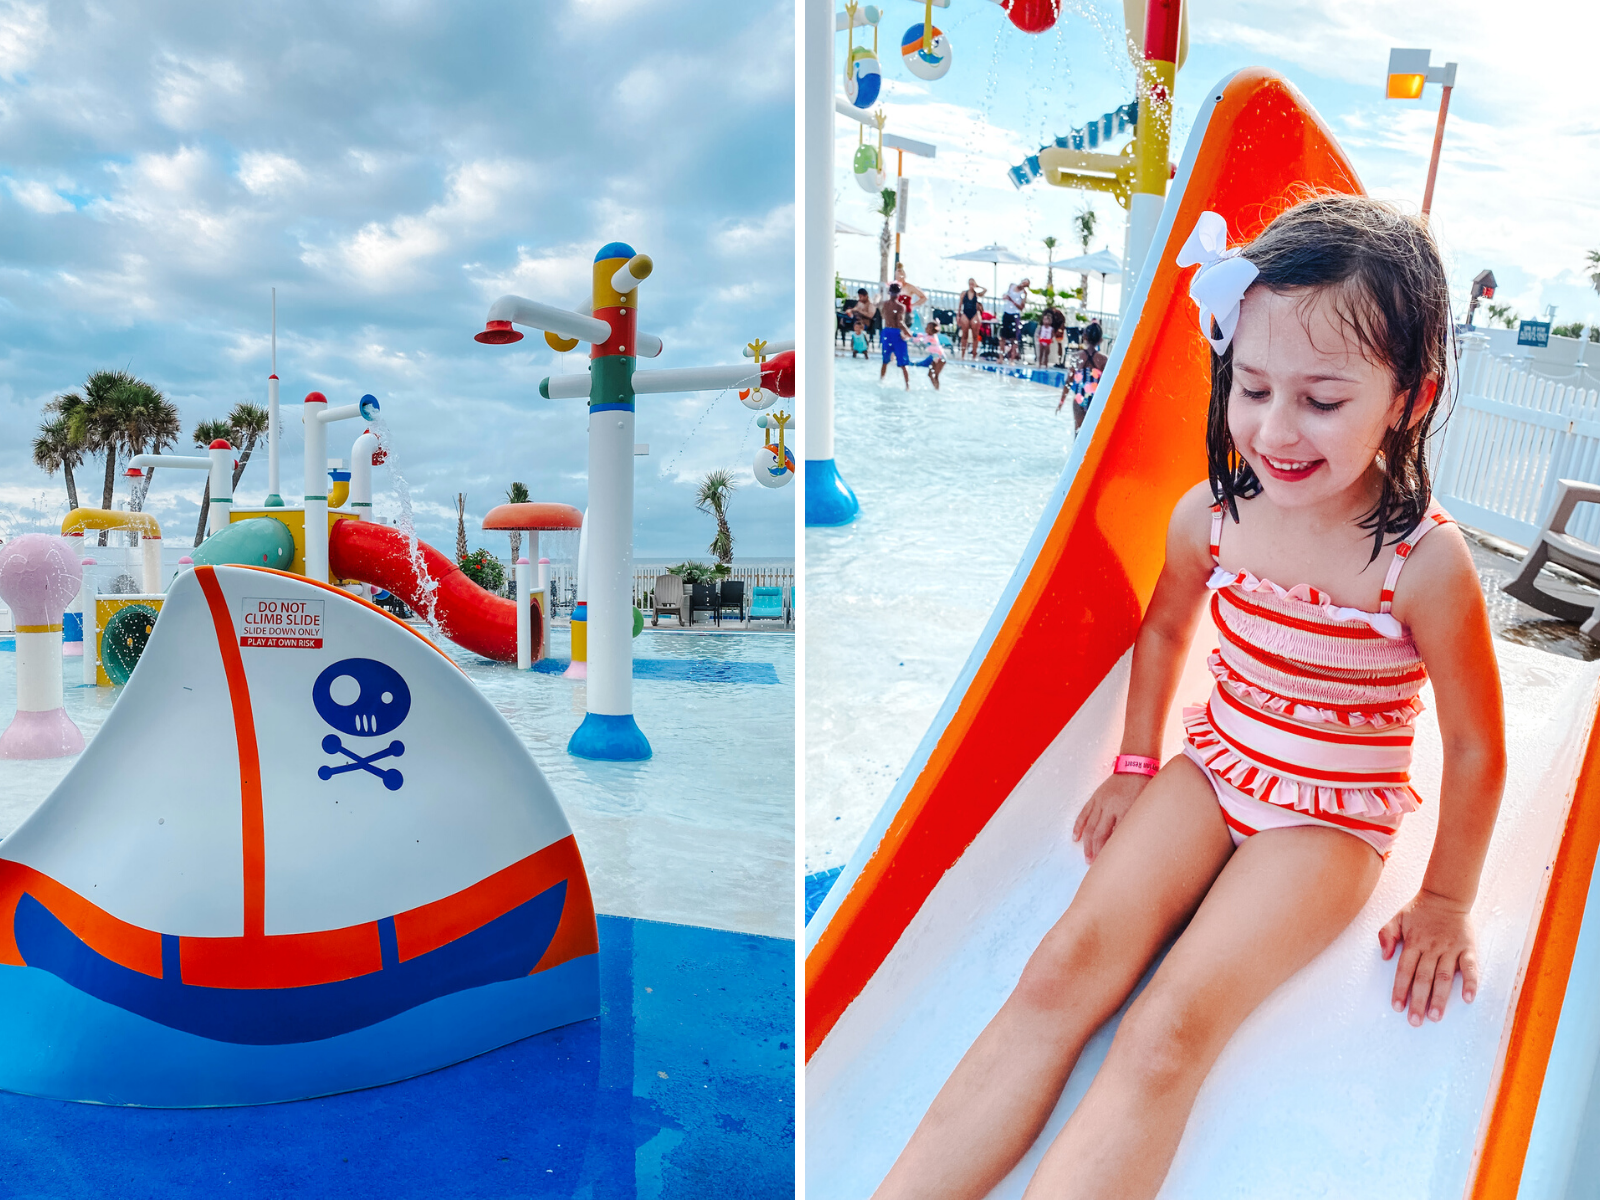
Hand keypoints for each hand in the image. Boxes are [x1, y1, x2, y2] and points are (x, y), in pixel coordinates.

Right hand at [1072, 772, 1149, 863]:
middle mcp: (1111, 807)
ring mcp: (1101, 802)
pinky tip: (1076, 837)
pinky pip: (1084, 814)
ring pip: (1090, 827)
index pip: (1116, 837)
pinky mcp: (1095, 797)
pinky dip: (1079, 826)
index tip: (1110, 864)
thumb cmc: (1145, 788)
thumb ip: (1138, 825)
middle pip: (1099, 834)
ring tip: (1087, 858)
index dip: (1111, 852)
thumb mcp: (1146, 808)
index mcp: (1126, 810)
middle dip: (1096, 852)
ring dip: (1087, 844)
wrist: (1136, 767)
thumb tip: (1131, 844)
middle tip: (1095, 865)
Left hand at [1378, 888, 1479, 1025]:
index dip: (1400, 989)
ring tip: (1435, 1016)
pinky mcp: (1467, 948)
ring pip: (1444, 977)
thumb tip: (1385, 956)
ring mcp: (1450, 949)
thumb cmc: (1420, 910)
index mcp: (1413, 943)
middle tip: (1415, 1021)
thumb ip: (1386, 935)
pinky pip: (1470, 967)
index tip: (1397, 1007)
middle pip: (1423, 978)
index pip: (1404, 970)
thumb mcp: (1397, 918)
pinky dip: (1470, 982)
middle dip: (1418, 1001)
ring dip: (1440, 998)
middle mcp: (1431, 948)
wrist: (1446, 896)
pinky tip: (1467, 998)